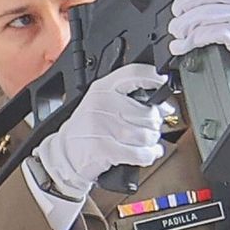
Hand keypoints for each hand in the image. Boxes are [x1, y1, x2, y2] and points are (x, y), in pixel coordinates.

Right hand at [33, 64, 171, 198]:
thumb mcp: (102, 104)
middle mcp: (103, 104)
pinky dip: (148, 155)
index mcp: (103, 88)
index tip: (163, 84)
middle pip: (148, 112)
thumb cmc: (88, 129)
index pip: (133, 73)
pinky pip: (141, 153)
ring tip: (144, 142)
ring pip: (147, 134)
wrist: (65, 153)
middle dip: (154, 124)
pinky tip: (146, 154)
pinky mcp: (104, 149)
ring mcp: (102, 126)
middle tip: (149, 128)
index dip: (153, 78)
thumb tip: (165, 105)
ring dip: (151, 142)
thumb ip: (129, 99)